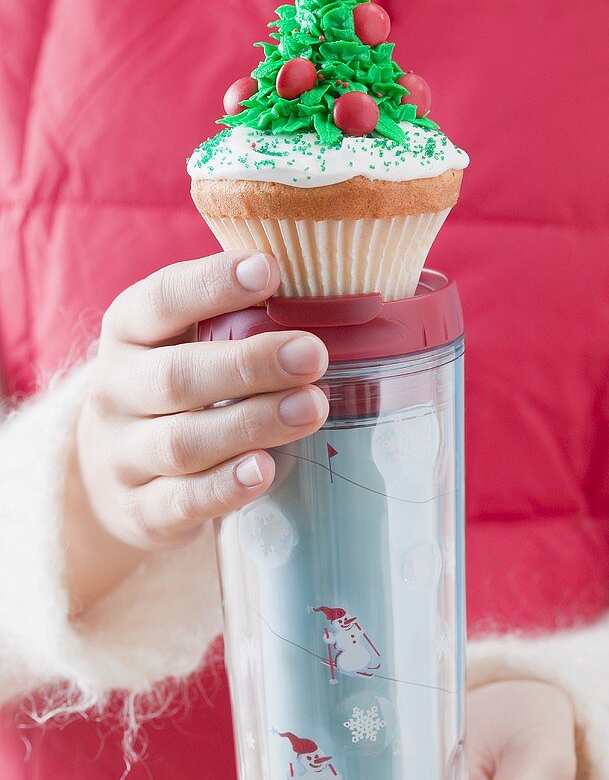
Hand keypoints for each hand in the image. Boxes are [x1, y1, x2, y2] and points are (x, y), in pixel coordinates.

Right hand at [73, 251, 328, 605]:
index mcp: (129, 333)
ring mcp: (122, 455)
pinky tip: (265, 469)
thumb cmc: (175, 391)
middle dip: (249, 364)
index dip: (212, 284)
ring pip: (182, 442)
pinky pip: (181, 501)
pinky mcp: (140, 511)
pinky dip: (224, 487)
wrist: (111, 476)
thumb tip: (326, 293)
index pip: (161, 300)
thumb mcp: (185, 344)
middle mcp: (116, 391)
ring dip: (252, 424)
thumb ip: (237, 319)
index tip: (270, 268)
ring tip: (312, 408)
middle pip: (177, 377)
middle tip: (313, 354)